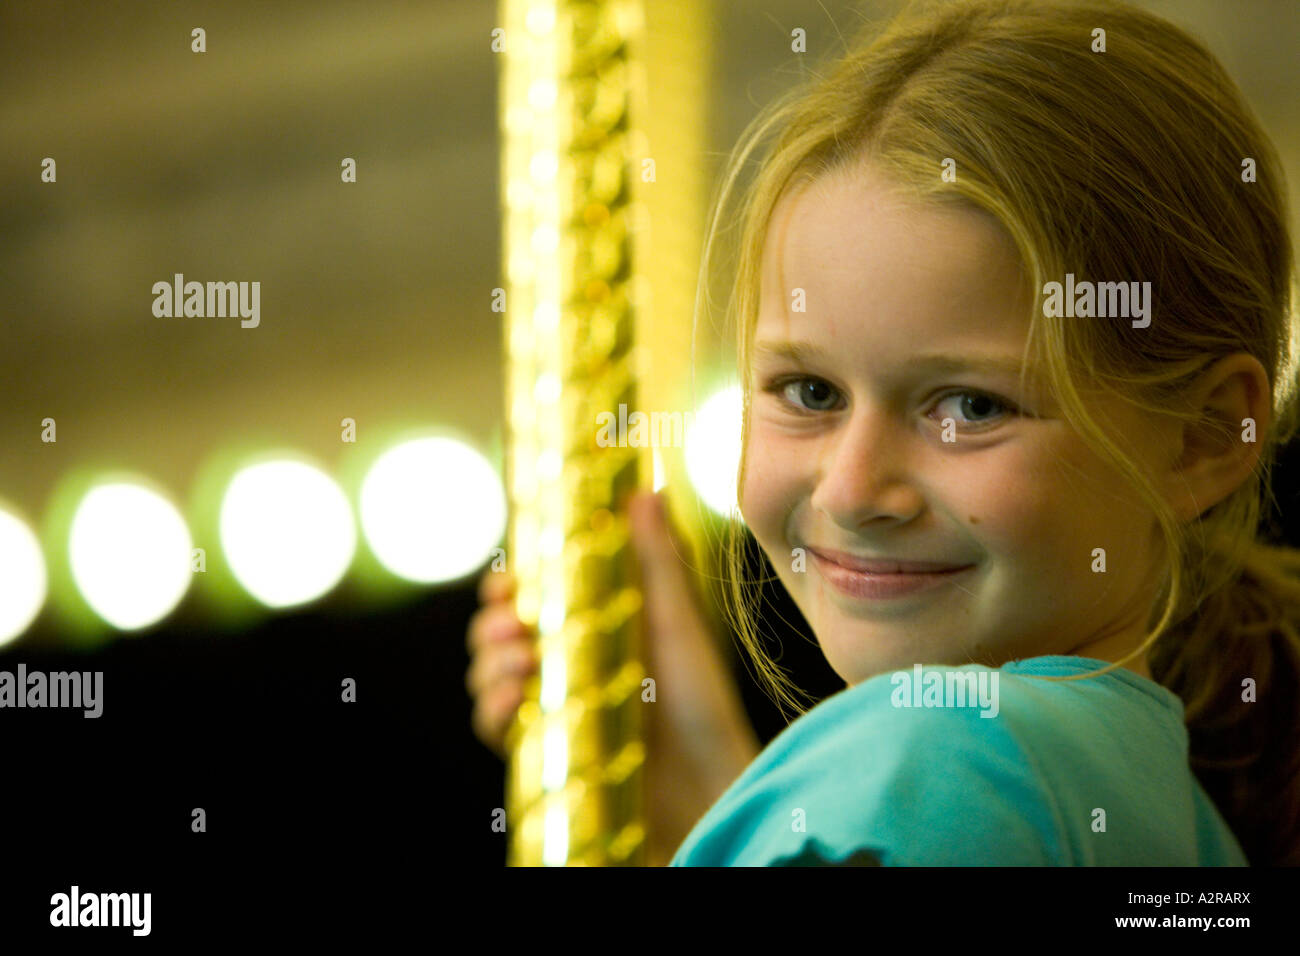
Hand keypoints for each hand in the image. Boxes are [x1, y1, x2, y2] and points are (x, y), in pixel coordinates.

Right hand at [465, 490, 760, 864]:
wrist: (708, 784)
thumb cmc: (702, 704)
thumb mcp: (680, 624)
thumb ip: (657, 560)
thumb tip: (647, 489)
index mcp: (591, 624)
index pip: (532, 593)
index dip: (510, 581)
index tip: (510, 576)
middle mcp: (564, 662)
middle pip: (497, 631)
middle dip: (491, 620)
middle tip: (513, 619)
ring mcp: (550, 705)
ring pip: (486, 673)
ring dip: (489, 660)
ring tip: (521, 659)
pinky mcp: (543, 747)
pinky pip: (494, 725)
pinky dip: (492, 707)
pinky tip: (513, 699)